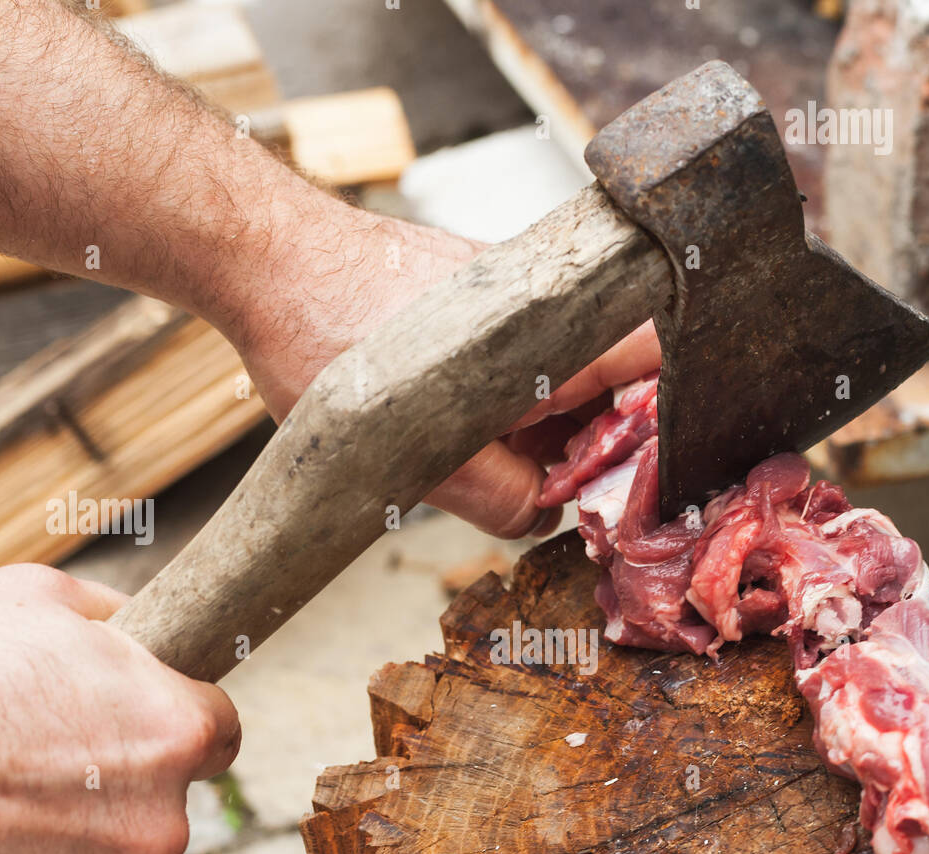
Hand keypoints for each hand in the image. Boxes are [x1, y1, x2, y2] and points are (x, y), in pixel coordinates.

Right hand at [0, 566, 239, 853]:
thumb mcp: (36, 600)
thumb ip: (114, 618)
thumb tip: (140, 627)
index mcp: (177, 734)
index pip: (221, 730)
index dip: (180, 715)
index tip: (147, 716)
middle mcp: (163, 821)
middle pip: (165, 796)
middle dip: (122, 775)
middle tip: (49, 750)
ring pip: (113, 851)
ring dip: (78, 829)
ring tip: (1, 793)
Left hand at [228, 205, 661, 539]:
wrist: (266, 264)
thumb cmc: (335, 340)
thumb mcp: (426, 458)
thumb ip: (498, 497)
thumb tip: (540, 514)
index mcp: (559, 334)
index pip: (660, 366)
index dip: (662, 426)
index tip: (633, 481)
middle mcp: (548, 307)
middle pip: (614, 383)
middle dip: (590, 444)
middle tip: (540, 488)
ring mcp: (512, 302)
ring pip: (559, 378)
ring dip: (537, 430)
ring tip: (480, 458)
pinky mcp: (474, 305)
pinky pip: (514, 363)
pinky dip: (500, 404)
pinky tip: (452, 429)